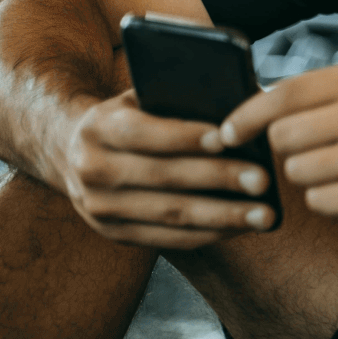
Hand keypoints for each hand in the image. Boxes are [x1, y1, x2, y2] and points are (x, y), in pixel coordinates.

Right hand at [60, 90, 274, 248]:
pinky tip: (241, 227)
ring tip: (263, 214)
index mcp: (99, 127)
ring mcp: (99, 207)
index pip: (143, 132)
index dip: (184, 136)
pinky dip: (209, 234)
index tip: (226, 138)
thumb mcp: (140, 99)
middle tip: (263, 180)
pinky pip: (168, 239)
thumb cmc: (130, 117)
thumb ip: (176, 99)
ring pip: (169, 214)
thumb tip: (239, 106)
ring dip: (222, 216)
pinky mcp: (114, 234)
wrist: (74, 152)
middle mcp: (93, 169)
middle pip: (163, 176)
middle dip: (218, 179)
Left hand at [218, 59, 337, 231]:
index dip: (245, 115)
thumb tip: (263, 107)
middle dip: (289, 148)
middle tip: (314, 151)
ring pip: (298, 170)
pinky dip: (331, 199)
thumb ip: (331, 91)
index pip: (283, 94)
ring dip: (311, 175)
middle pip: (283, 136)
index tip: (228, 131)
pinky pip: (320, 201)